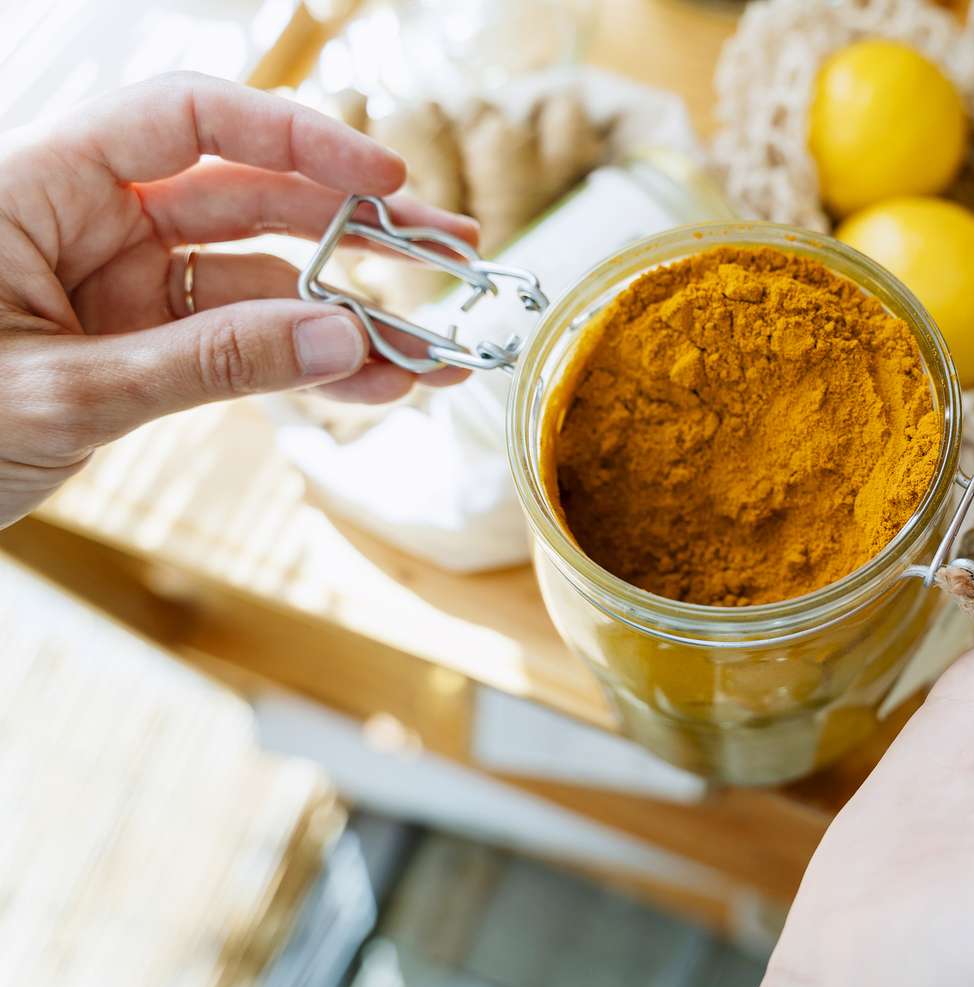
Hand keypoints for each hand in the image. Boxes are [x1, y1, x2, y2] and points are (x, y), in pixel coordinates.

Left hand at [0, 72, 478, 527]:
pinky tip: (375, 385)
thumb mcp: (61, 395)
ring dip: (350, 316)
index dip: (295, 138)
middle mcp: (87, 223)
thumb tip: (342, 337)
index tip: (384, 182)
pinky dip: (305, 366)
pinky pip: (239, 345)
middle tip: (452, 255)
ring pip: (259, 282)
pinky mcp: (135, 348)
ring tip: (436, 351)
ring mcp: (115, 288)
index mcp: (40, 187)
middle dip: (357, 232)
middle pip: (249, 199)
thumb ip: (206, 363)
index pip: (187, 121)